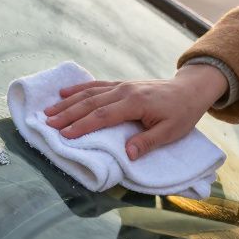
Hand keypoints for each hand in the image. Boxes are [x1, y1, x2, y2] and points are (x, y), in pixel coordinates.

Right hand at [42, 65, 226, 160]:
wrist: (190, 89)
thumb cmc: (182, 113)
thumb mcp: (171, 132)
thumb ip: (148, 142)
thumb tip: (127, 154)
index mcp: (136, 103)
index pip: (103, 115)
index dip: (83, 125)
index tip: (65, 134)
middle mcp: (125, 91)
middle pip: (91, 103)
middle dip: (68, 114)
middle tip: (47, 124)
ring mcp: (122, 85)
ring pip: (90, 93)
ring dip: (68, 102)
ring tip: (48, 111)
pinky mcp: (121, 84)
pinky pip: (96, 85)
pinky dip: (79, 89)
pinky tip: (64, 93)